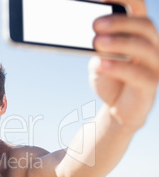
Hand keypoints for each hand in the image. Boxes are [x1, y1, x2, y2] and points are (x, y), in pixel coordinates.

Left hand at [89, 0, 158, 128]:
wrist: (117, 108)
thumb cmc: (109, 77)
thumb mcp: (98, 57)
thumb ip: (96, 44)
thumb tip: (84, 30)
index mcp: (139, 33)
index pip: (138, 8)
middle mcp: (152, 45)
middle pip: (143, 26)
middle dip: (119, 22)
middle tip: (95, 24)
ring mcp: (154, 66)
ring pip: (144, 48)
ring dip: (119, 43)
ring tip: (97, 42)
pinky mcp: (150, 87)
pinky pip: (139, 75)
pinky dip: (119, 68)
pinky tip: (102, 64)